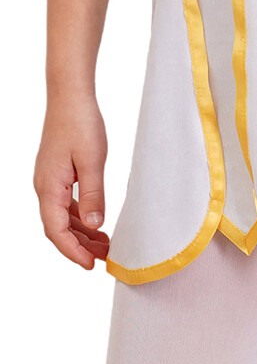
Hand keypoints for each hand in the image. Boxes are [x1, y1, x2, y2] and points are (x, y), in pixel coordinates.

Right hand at [36, 92, 109, 269]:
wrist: (70, 97)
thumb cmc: (81, 124)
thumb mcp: (93, 160)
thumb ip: (94, 194)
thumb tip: (94, 226)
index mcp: (48, 188)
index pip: (56, 231)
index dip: (72, 252)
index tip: (90, 266)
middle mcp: (44, 188)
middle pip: (58, 228)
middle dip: (79, 246)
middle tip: (105, 258)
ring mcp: (49, 181)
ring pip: (62, 217)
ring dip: (81, 233)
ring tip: (105, 244)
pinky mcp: (58, 173)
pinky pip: (66, 203)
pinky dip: (80, 216)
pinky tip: (96, 221)